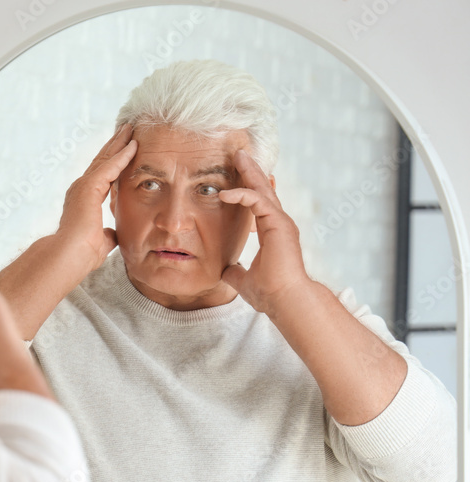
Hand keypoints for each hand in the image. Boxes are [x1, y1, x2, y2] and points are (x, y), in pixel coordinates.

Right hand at [56, 123, 136, 272]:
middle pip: (102, 161)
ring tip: (131, 129)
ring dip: (119, 143)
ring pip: (105, 159)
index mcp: (84, 200)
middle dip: (115, 145)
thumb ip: (107, 234)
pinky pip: (109, 166)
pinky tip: (134, 145)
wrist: (70, 256)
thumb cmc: (82, 254)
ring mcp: (83, 186)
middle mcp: (81, 189)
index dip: (113, 161)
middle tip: (127, 129)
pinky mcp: (89, 187)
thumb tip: (113, 235)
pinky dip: (122, 155)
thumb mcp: (101, 241)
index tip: (124, 149)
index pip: (102, 175)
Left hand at [218, 149, 311, 314]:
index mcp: (273, 232)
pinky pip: (258, 201)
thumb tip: (225, 271)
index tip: (233, 179)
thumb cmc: (270, 292)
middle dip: (251, 171)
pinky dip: (242, 194)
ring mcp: (281, 222)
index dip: (247, 189)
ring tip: (238, 156)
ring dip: (249, 172)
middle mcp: (280, 224)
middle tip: (239, 154)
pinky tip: (225, 193)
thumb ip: (235, 271)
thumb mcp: (244, 279)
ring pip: (263, 189)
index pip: (260, 204)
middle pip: (264, 190)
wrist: (284, 300)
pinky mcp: (279, 224)